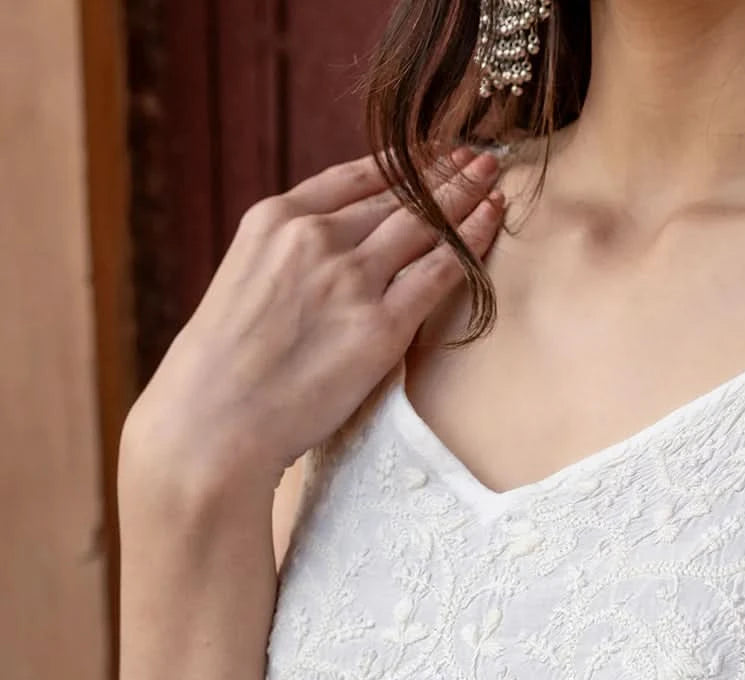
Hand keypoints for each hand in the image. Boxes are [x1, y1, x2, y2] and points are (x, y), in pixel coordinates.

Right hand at [123, 146, 504, 500]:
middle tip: (480, 158)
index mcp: (275, 220)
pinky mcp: (381, 327)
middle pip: (398, 196)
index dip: (402, 163)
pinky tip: (492, 219)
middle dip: (445, 174)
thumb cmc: (220, 366)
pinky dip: (472, 241)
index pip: (355, 177)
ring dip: (466, 195)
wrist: (213, 420)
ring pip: (425, 224)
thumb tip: (332, 251)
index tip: (431, 154)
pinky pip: (440, 272)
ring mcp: (351, 281)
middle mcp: (315, 238)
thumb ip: (288, 257)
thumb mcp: (244, 281)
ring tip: (493, 175)